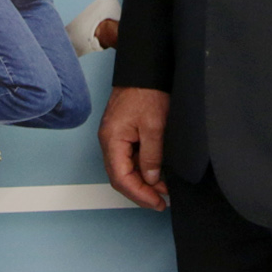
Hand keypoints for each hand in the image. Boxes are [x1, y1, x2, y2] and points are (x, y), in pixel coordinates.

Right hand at [99, 85, 170, 209]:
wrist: (144, 68)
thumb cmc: (147, 91)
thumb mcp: (155, 125)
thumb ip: (152, 155)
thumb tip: (152, 178)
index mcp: (112, 140)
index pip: (121, 178)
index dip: (139, 194)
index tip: (157, 202)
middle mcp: (109, 141)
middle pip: (120, 177)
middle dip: (141, 191)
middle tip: (161, 201)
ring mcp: (114, 137)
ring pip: (125, 169)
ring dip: (143, 181)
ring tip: (163, 189)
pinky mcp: (122, 132)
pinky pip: (129, 157)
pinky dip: (142, 168)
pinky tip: (157, 172)